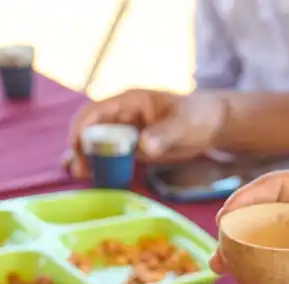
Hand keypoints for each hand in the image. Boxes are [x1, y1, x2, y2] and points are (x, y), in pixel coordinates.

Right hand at [63, 89, 227, 177]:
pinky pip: (110, 157)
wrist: (213, 125)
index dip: (82, 127)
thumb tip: (144, 145)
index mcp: (130, 101)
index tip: (75, 146)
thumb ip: (164, 133)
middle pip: (91, 129)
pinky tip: (92, 178)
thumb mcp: (183, 123)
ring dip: (86, 158)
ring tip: (80, 175)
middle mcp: (122, 116)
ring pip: (96, 144)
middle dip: (79, 147)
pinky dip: (100, 166)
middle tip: (78, 170)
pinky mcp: (132, 149)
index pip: (96, 111)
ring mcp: (126, 132)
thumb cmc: (198, 115)